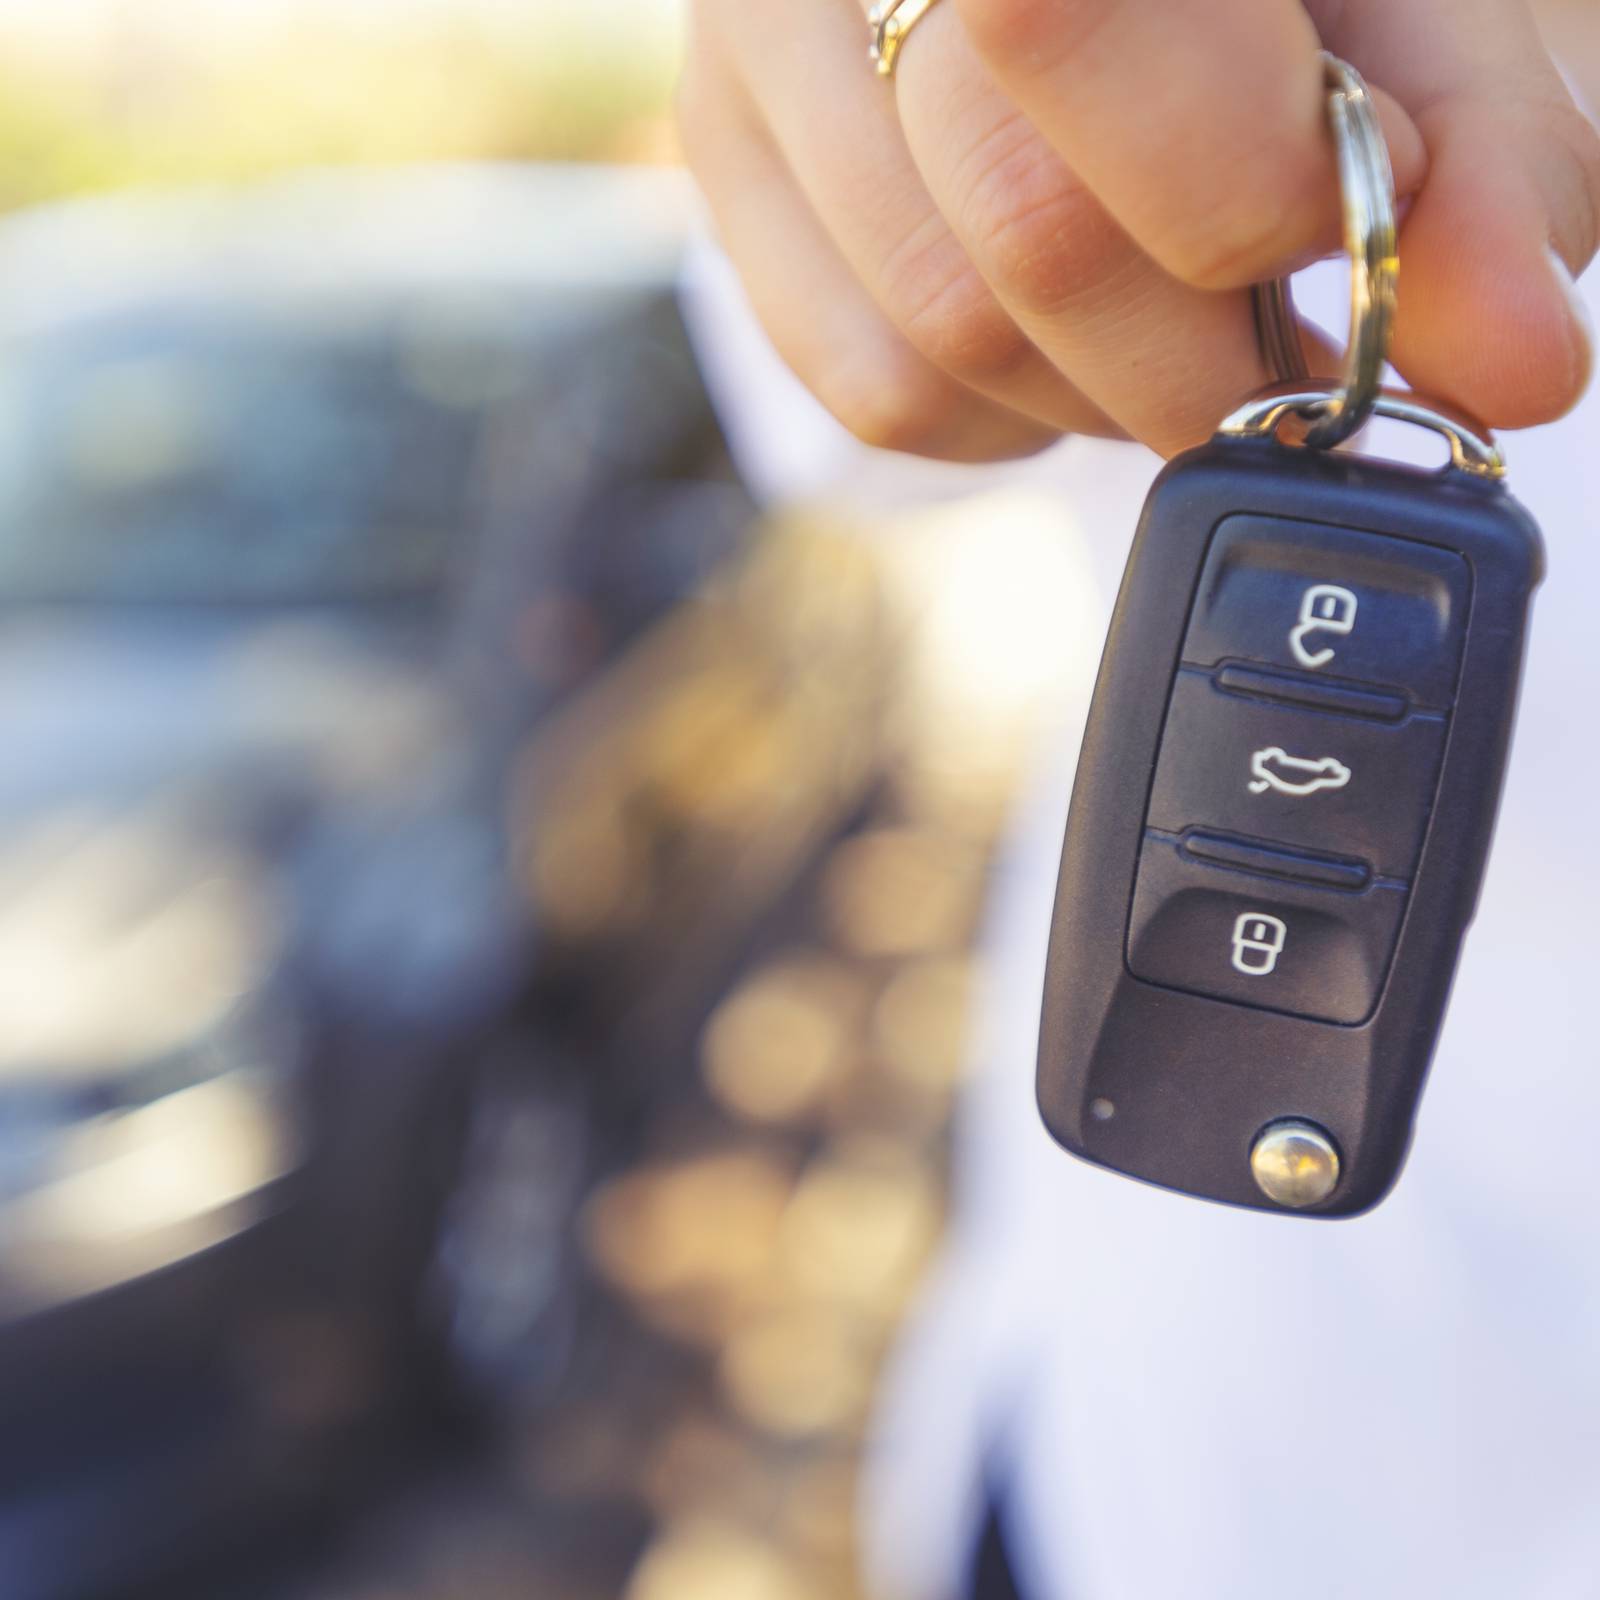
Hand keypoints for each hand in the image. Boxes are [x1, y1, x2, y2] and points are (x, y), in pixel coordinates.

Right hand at [679, 0, 1599, 459]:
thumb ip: (1464, 165)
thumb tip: (1516, 370)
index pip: (1064, 28)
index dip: (1235, 181)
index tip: (1354, 229)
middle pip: (1016, 233)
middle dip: (1194, 356)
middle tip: (1281, 352)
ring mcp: (752, 48)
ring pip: (939, 337)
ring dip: (1102, 392)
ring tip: (1174, 326)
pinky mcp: (722, 170)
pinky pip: (870, 388)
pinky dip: (1003, 416)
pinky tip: (1061, 340)